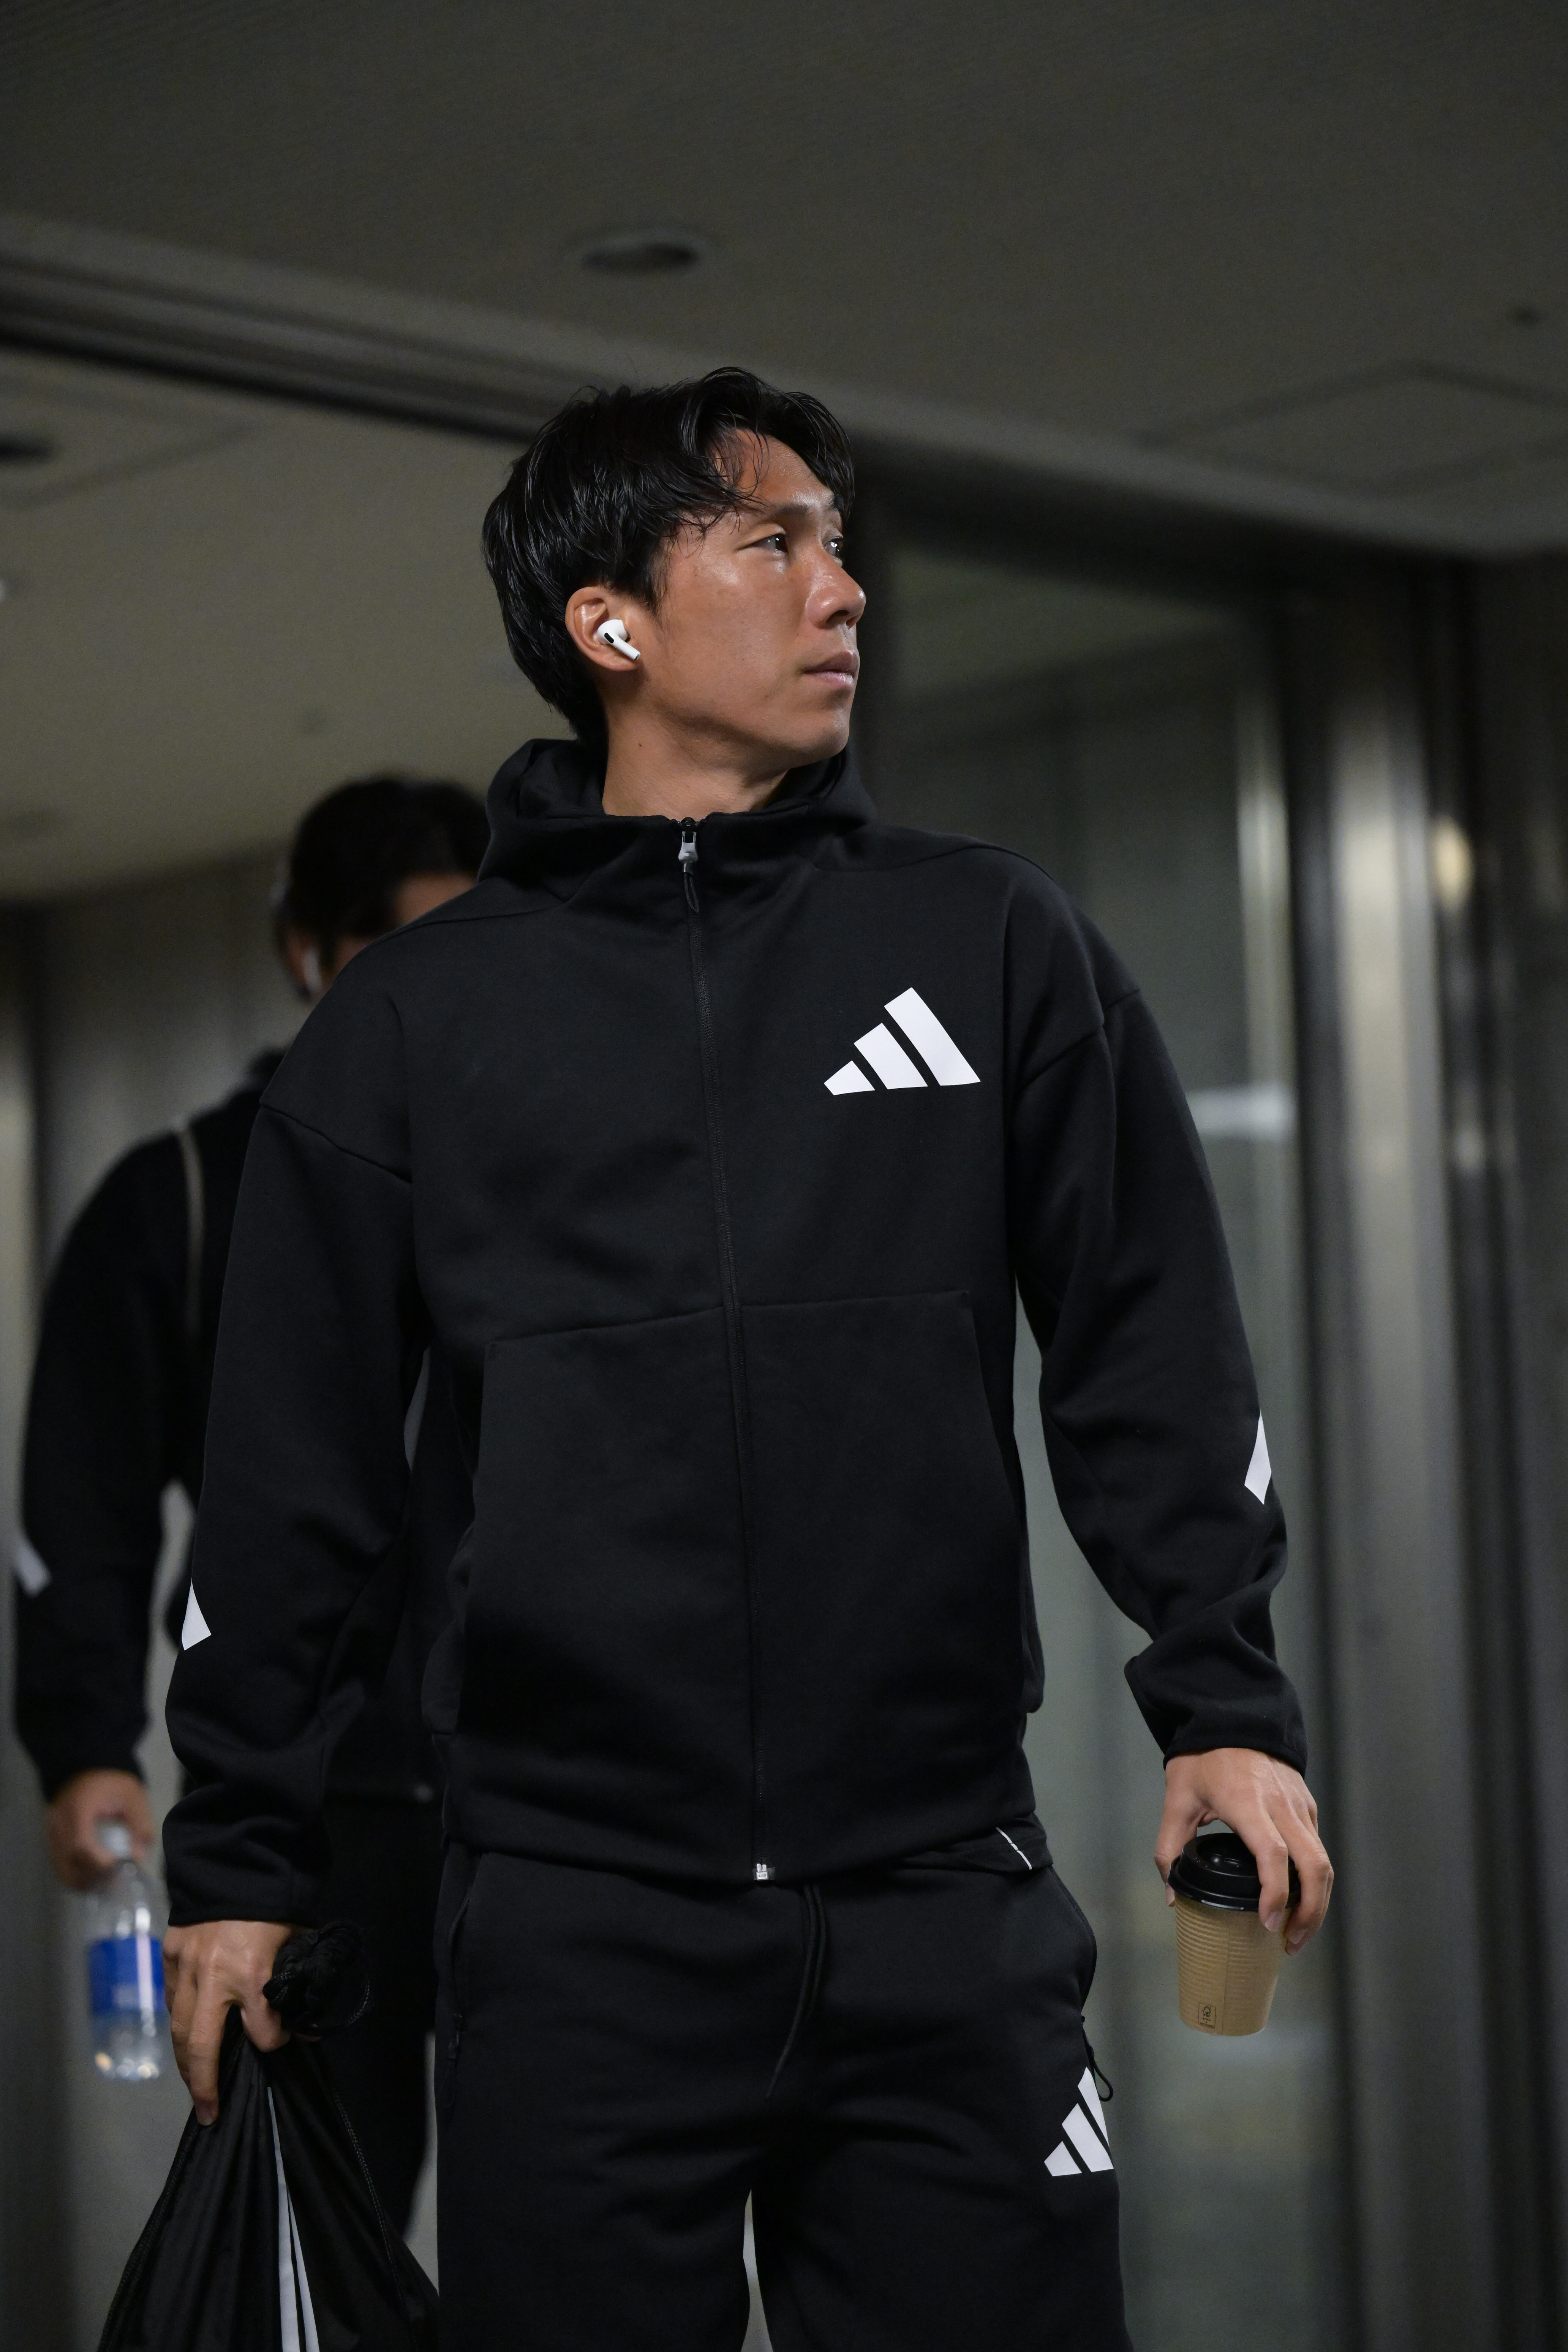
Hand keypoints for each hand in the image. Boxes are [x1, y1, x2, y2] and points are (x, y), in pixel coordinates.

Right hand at [45, 1769, 154, 1889]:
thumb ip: (139, 1824)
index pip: (81, 1844)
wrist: (86, 1767)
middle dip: (94, 1877)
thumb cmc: (112, 1781)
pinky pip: (60, 1866)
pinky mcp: (52, 1840)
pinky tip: (95, 1877)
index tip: (118, 1866)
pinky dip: (76, 1876)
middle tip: (116, 1881)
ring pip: (62, 1869)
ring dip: (84, 1881)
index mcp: (77, 1809)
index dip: (99, 1861)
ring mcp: (51, 1833)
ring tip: (107, 1882)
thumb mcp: (133, 1796)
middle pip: (69, 1862)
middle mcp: (58, 1823)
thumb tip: (137, 1857)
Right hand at [163, 1919, 296, 2123]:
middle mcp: (214, 1976)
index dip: (277, 2042)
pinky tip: (186, 2038)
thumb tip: (303, 2019)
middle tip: (209, 2113)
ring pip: (179, 2028)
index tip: (284, 2044)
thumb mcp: (297, 1938)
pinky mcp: (170, 1953)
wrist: (237, 1858)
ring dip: (185, 2063)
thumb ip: (295, 1979)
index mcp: (252, 1973)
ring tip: (193, 2087)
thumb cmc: (275, 1900)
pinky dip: (178, 2021)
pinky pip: (171, 1999)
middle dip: (205, 2086)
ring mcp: (187, 1966)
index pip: (264, 2032)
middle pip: (203, 2047)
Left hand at [1156, 1748, 1332, 1955]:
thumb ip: (1169, 1848)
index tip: (1269, 1923)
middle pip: (1313, 1865)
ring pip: (1323, 1860)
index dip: (1275, 1893)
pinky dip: (1316, 1880)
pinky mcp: (1307, 1804)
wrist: (1233, 1714)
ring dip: (1318, 1902)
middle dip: (1309, 1911)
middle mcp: (1280, 1804)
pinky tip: (1300, 1901)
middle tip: (1289, 1943)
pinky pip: (1318, 1847)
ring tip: (1297, 1933)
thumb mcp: (1177, 1798)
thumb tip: (1173, 1896)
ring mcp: (1299, 1804)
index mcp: (1246, 1801)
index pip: (1272, 1853)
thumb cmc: (1202, 1757)